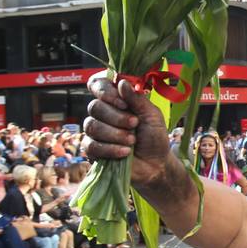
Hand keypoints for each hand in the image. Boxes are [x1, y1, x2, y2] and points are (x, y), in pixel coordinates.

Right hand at [83, 72, 171, 186]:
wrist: (156, 164)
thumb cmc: (154, 137)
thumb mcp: (152, 116)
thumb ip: (137, 99)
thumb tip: (121, 82)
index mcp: (117, 100)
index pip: (98, 85)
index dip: (105, 91)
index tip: (122, 103)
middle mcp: (103, 113)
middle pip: (95, 106)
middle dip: (117, 117)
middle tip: (135, 124)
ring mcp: (96, 131)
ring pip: (92, 125)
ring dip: (115, 134)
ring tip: (132, 141)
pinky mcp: (92, 149)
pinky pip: (91, 145)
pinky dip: (110, 148)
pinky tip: (125, 152)